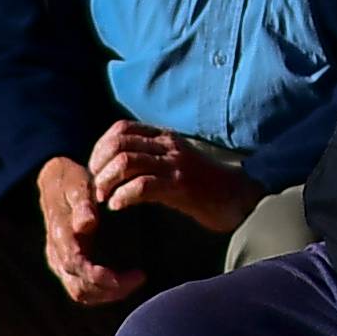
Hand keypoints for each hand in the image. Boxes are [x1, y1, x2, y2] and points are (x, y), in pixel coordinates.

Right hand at [33, 155, 148, 308]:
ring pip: (81, 292)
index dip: (104, 276)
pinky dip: (103, 290)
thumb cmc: (71, 181)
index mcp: (60, 236)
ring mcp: (60, 261)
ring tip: (136, 280)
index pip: (77, 266)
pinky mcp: (68, 264)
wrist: (56, 182)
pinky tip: (125, 281)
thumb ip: (82, 204)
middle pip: (80, 287)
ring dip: (108, 293)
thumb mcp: (77, 185)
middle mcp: (57, 254)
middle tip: (140, 278)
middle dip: (112, 289)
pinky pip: (82, 288)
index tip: (136, 274)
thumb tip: (86, 224)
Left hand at [87, 120, 256, 233]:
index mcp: (166, 137)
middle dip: (99, 167)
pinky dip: (124, 196)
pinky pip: (143, 186)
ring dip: (107, 182)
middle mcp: (169, 146)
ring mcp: (176, 165)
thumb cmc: (207, 186)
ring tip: (103, 199)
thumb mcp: (177, 162)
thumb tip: (115, 168)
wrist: (241, 199)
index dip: (100, 148)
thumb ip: (152, 158)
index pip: (121, 129)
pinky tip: (119, 206)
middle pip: (118, 145)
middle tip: (95, 189)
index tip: (96, 171)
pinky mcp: (182, 187)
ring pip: (126, 162)